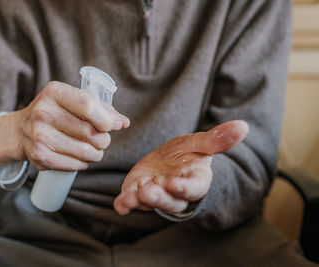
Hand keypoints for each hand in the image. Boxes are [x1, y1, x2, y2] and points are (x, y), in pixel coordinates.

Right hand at [0, 81, 129, 169]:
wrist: (20, 131)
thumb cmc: (56, 113)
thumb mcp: (73, 101)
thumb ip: (101, 109)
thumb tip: (123, 122)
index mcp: (55, 92)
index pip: (89, 107)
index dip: (107, 120)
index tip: (112, 126)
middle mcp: (43, 112)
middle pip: (91, 133)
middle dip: (104, 139)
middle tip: (101, 139)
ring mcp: (40, 135)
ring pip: (86, 152)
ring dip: (96, 153)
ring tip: (92, 149)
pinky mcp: (40, 156)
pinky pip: (75, 164)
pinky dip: (84, 163)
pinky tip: (79, 157)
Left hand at [113, 120, 248, 214]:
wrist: (166, 161)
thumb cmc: (186, 154)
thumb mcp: (199, 143)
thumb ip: (217, 139)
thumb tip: (243, 126)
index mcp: (194, 181)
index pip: (192, 188)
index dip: (184, 187)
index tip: (174, 183)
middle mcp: (175, 193)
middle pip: (170, 201)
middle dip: (159, 197)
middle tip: (148, 191)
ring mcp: (156, 195)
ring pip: (149, 203)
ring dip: (140, 201)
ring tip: (131, 197)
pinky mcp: (137, 194)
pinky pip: (131, 202)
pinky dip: (125, 204)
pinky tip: (120, 205)